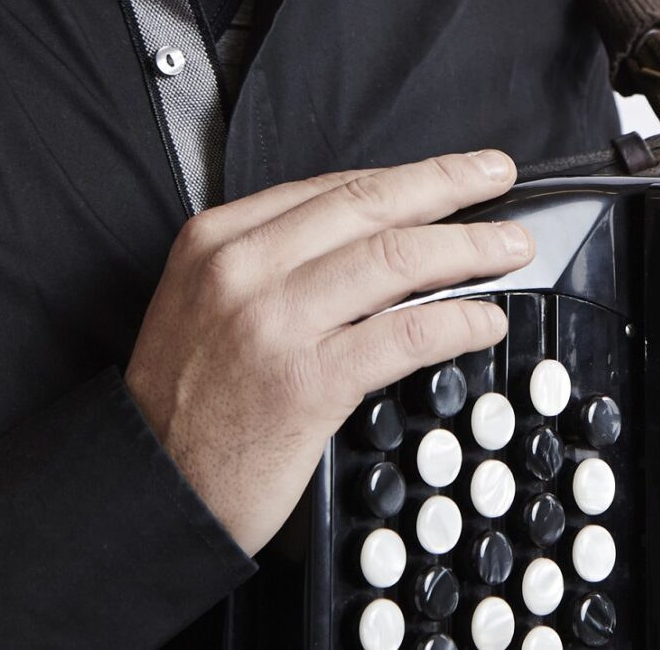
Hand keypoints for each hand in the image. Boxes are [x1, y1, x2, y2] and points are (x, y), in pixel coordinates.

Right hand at [123, 148, 533, 553]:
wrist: (149, 485)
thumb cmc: (183, 400)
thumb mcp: (205, 300)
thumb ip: (270, 261)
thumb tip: (366, 237)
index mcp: (217, 238)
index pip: (330, 187)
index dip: (404, 176)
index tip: (450, 173)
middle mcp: (243, 268)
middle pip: (370, 205)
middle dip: (448, 184)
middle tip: (497, 176)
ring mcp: (275, 323)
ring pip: (395, 258)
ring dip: (468, 246)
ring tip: (510, 247)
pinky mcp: (306, 382)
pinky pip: (404, 334)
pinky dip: (457, 320)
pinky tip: (485, 320)